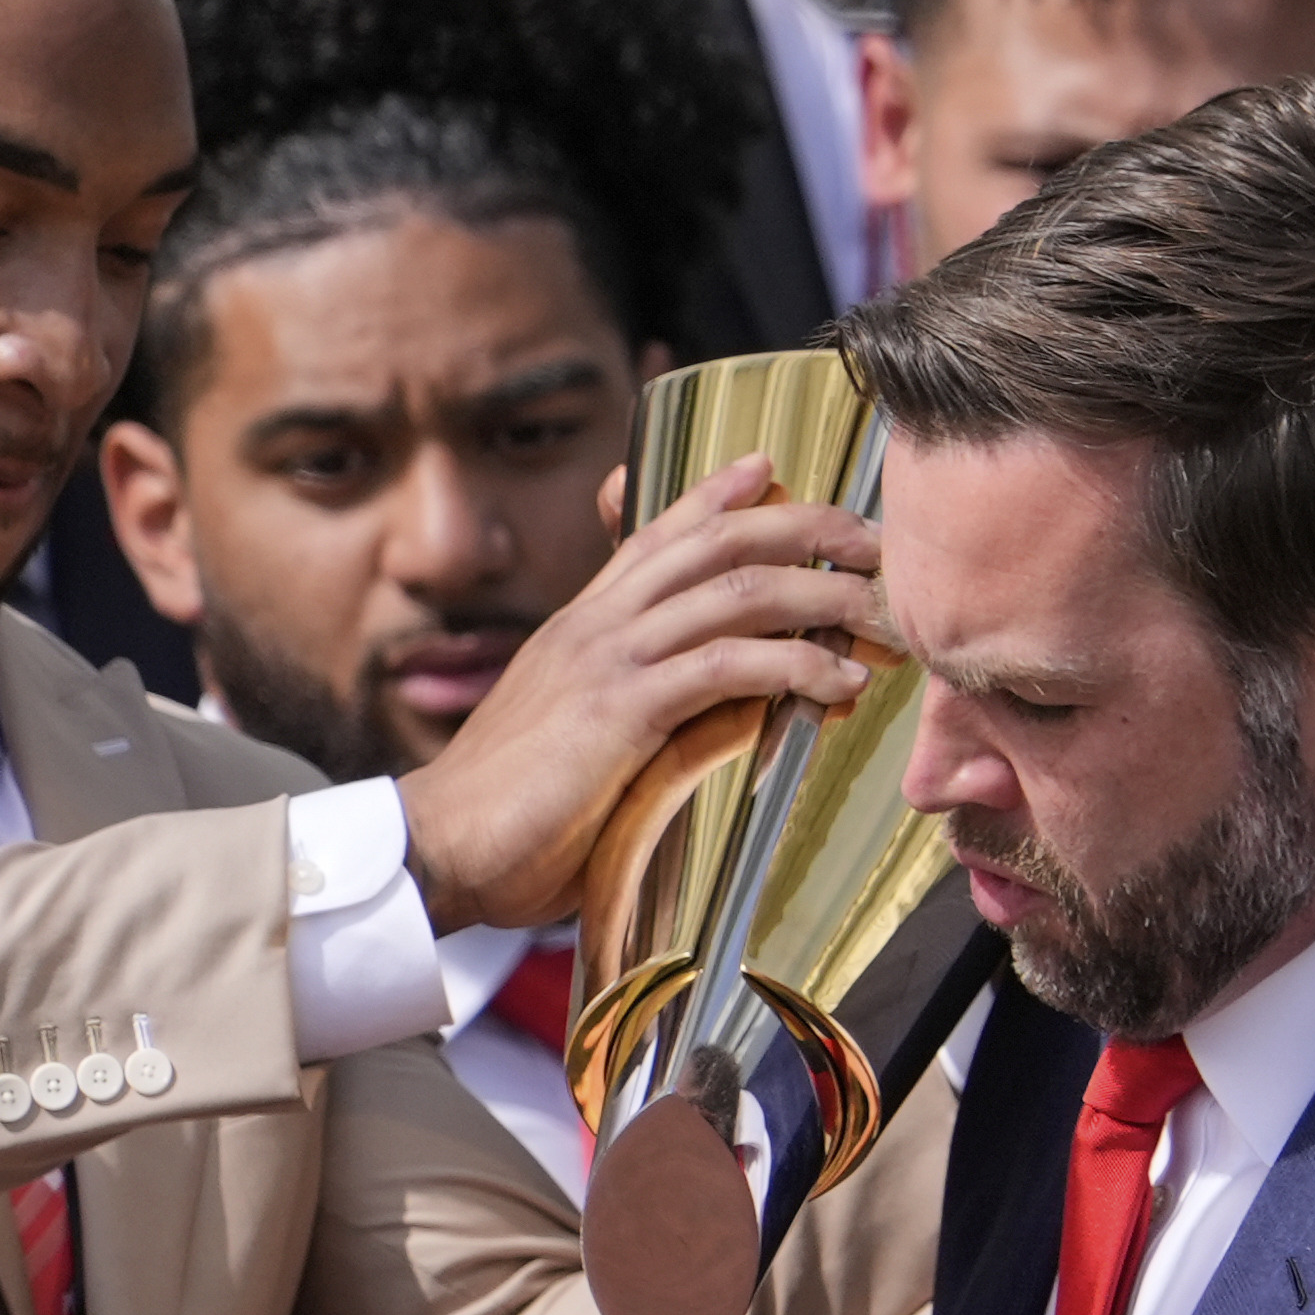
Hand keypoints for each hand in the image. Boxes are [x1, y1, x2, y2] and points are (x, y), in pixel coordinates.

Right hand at [394, 457, 883, 936]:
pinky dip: (795, 665)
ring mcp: (608, 659)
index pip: (653, 536)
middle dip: (802, 528)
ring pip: (736, 592)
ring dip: (821, 593)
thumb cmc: (507, 820)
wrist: (437, 847)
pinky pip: (727, 665)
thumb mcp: (574, 746)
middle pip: (714, 543)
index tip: (768, 467)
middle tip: (868, 539)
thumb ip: (633, 721)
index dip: (715, 495)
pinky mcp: (622, 708)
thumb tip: (703, 729)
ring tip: (878, 611)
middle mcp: (595, 624)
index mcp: (580, 628)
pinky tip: (838, 680)